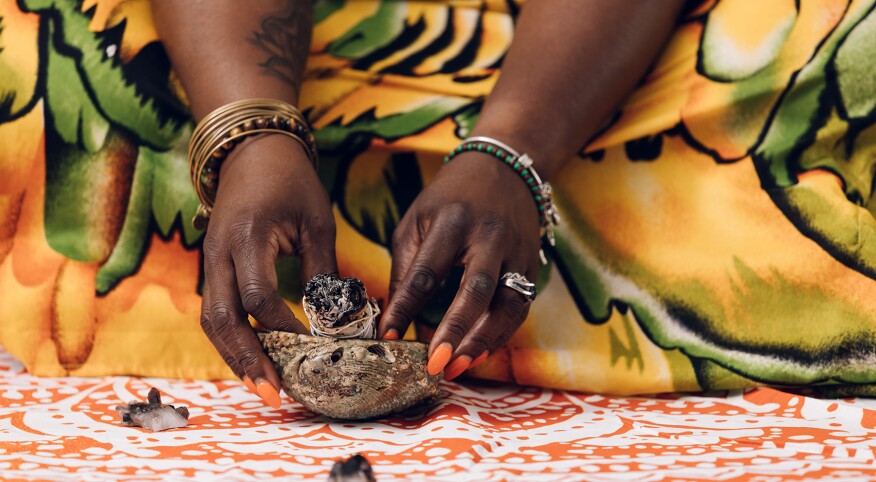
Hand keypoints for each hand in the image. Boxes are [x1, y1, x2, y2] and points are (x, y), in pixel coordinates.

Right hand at [200, 135, 336, 406]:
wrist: (252, 150)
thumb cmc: (291, 182)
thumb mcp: (316, 222)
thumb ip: (322, 272)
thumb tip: (335, 323)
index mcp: (247, 237)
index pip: (259, 297)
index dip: (283, 330)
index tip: (313, 353)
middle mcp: (218, 253)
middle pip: (221, 319)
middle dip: (246, 360)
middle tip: (275, 395)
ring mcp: (209, 261)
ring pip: (212, 321)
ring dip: (235, 357)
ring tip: (264, 388)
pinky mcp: (213, 267)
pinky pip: (216, 311)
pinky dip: (233, 340)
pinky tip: (256, 361)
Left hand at [380, 152, 541, 380]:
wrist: (503, 167)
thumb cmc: (449, 198)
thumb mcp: (416, 220)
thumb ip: (406, 267)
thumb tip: (393, 317)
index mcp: (452, 222)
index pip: (426, 272)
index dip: (406, 307)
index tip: (387, 337)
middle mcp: (488, 236)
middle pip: (475, 289)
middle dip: (455, 330)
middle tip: (436, 363)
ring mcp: (515, 251)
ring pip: (507, 303)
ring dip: (484, 340)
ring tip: (458, 367)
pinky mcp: (531, 263)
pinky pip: (520, 306)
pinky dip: (501, 333)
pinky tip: (479, 353)